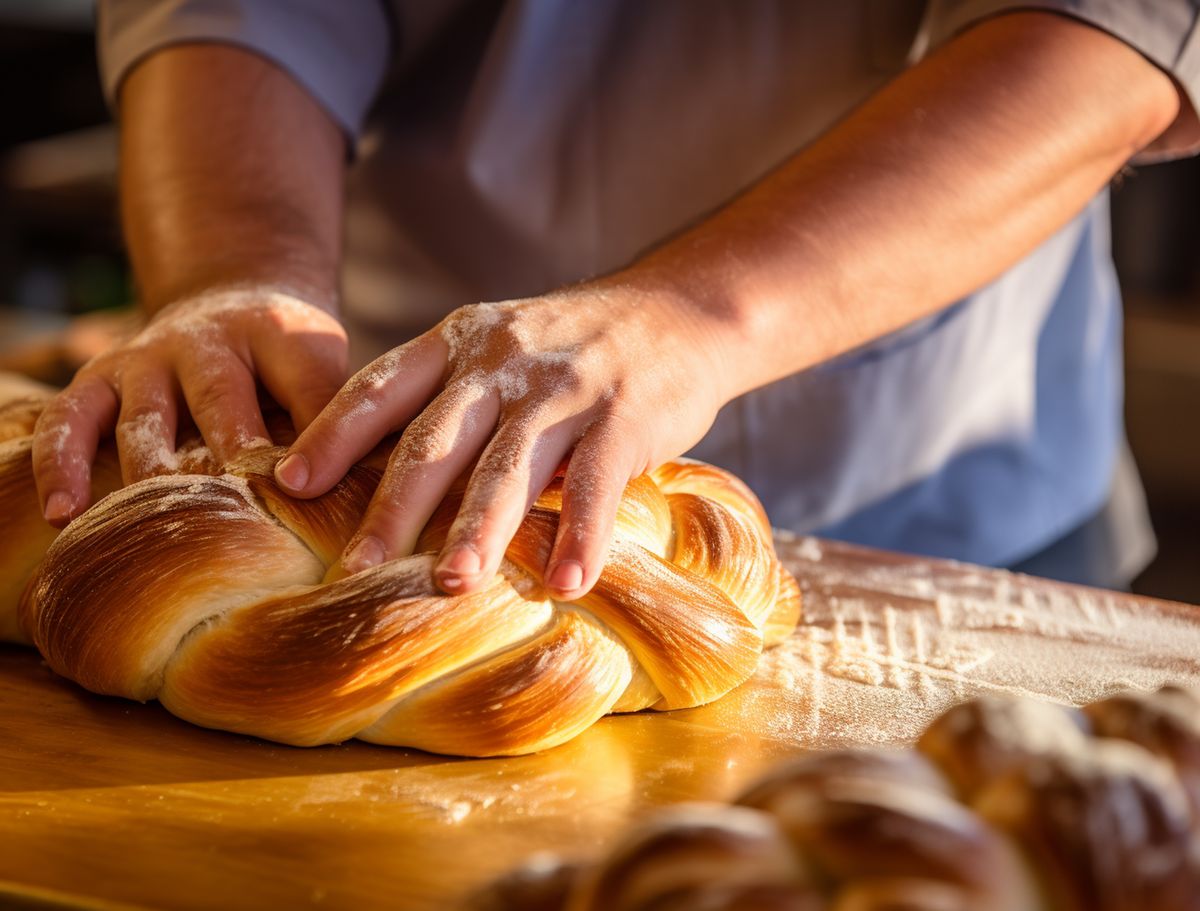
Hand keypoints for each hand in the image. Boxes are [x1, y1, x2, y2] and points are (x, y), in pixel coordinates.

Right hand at [32, 287, 347, 525]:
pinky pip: (69, 418)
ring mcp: (149, 358)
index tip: (310, 489)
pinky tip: (64, 513)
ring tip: (152, 529)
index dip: (313, 436)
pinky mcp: (101, 379)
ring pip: (146, 420)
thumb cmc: (289, 359)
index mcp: (279, 336)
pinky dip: (61, 463)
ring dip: (152, 476)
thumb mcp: (327, 368)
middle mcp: (209, 342)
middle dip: (231, 459)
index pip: (305, 386)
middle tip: (240, 520)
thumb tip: (381, 496)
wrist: (230, 300)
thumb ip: (347, 423)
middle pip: (221, 402)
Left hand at [276, 277, 730, 597]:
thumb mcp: (499, 346)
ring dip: (479, 529)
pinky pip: (597, 482)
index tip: (290, 484)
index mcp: (460, 341)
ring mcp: (564, 387)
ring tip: (452, 585)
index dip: (333, 434)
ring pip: (509, 464)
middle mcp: (503, 360)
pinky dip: (582, 535)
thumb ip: (449, 397)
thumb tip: (383, 478)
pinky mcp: (623, 415)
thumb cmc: (574, 346)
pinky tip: (568, 583)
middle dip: (393, 508)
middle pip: (436, 438)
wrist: (678, 312)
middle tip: (354, 570)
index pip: (382, 386)